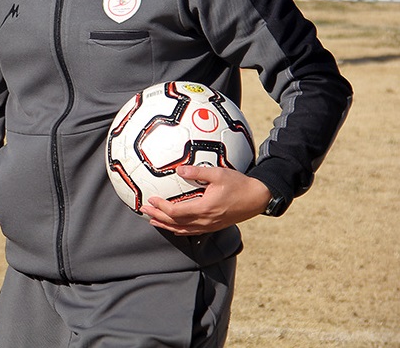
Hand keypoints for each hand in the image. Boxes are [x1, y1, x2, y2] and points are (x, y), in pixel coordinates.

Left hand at [140, 166, 271, 235]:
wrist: (257, 198)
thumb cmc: (239, 184)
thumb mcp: (219, 174)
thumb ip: (197, 173)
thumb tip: (179, 170)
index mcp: (204, 209)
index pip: (176, 212)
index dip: (161, 207)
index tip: (150, 200)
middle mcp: (205, 221)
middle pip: (175, 223)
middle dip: (158, 217)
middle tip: (144, 211)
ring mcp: (210, 226)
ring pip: (182, 230)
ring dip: (166, 225)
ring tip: (153, 221)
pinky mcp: (214, 226)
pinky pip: (191, 231)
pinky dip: (178, 229)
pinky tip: (173, 225)